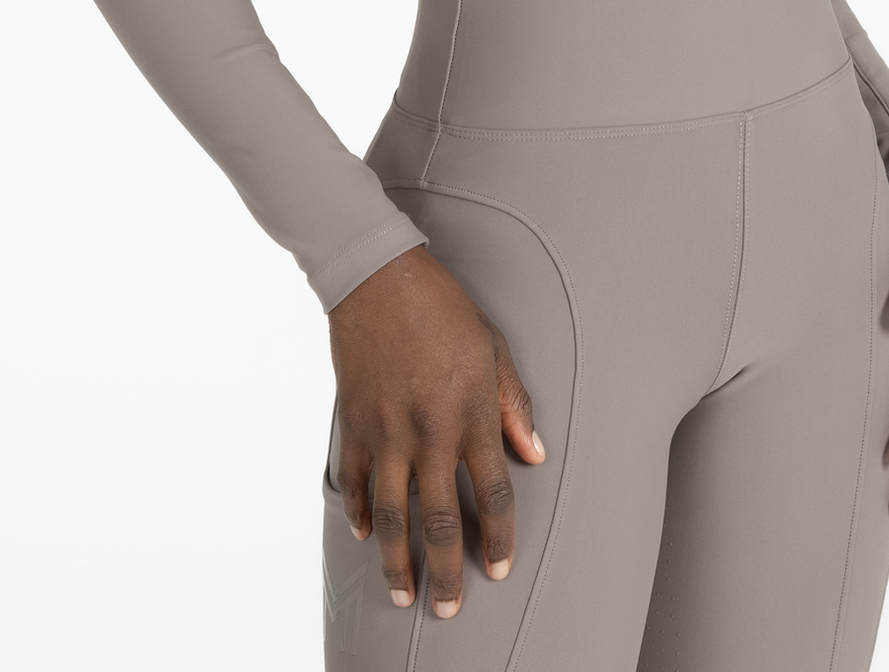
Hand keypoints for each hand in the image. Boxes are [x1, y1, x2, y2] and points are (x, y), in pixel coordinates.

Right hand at [327, 244, 544, 618]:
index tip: (497, 569)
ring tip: (403, 594)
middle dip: (444, 571)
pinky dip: (360, 512)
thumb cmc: (444, 308)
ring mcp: (386, 430)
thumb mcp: (493, 347)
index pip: (491, 493)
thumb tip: (534, 454)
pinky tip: (367, 535)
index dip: (496, 537)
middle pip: (438, 518)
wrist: (379, 277)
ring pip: (392, 513)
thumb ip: (512, 404)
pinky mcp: (354, 422)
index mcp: (470, 413)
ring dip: (397, 560)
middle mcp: (428, 431)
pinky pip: (355, 480)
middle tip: (449, 609)